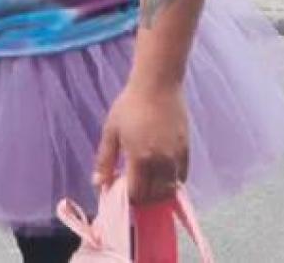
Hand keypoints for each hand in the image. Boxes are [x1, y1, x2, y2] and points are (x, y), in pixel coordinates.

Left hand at [93, 83, 189, 205]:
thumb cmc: (129, 105)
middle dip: (143, 198)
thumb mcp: (111, 131)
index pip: (137, 193)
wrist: (157, 85)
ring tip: (147, 184)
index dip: (129, 198)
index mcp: (139, 158)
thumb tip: (98, 183)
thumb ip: (104, 160)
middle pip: (154, 195)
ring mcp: (175, 157)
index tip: (122, 193)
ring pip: (170, 189)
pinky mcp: (186, 150)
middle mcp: (160, 162)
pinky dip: (173, 183)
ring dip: (158, 193)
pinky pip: (182, 176)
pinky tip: (162, 177)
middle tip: (134, 190)